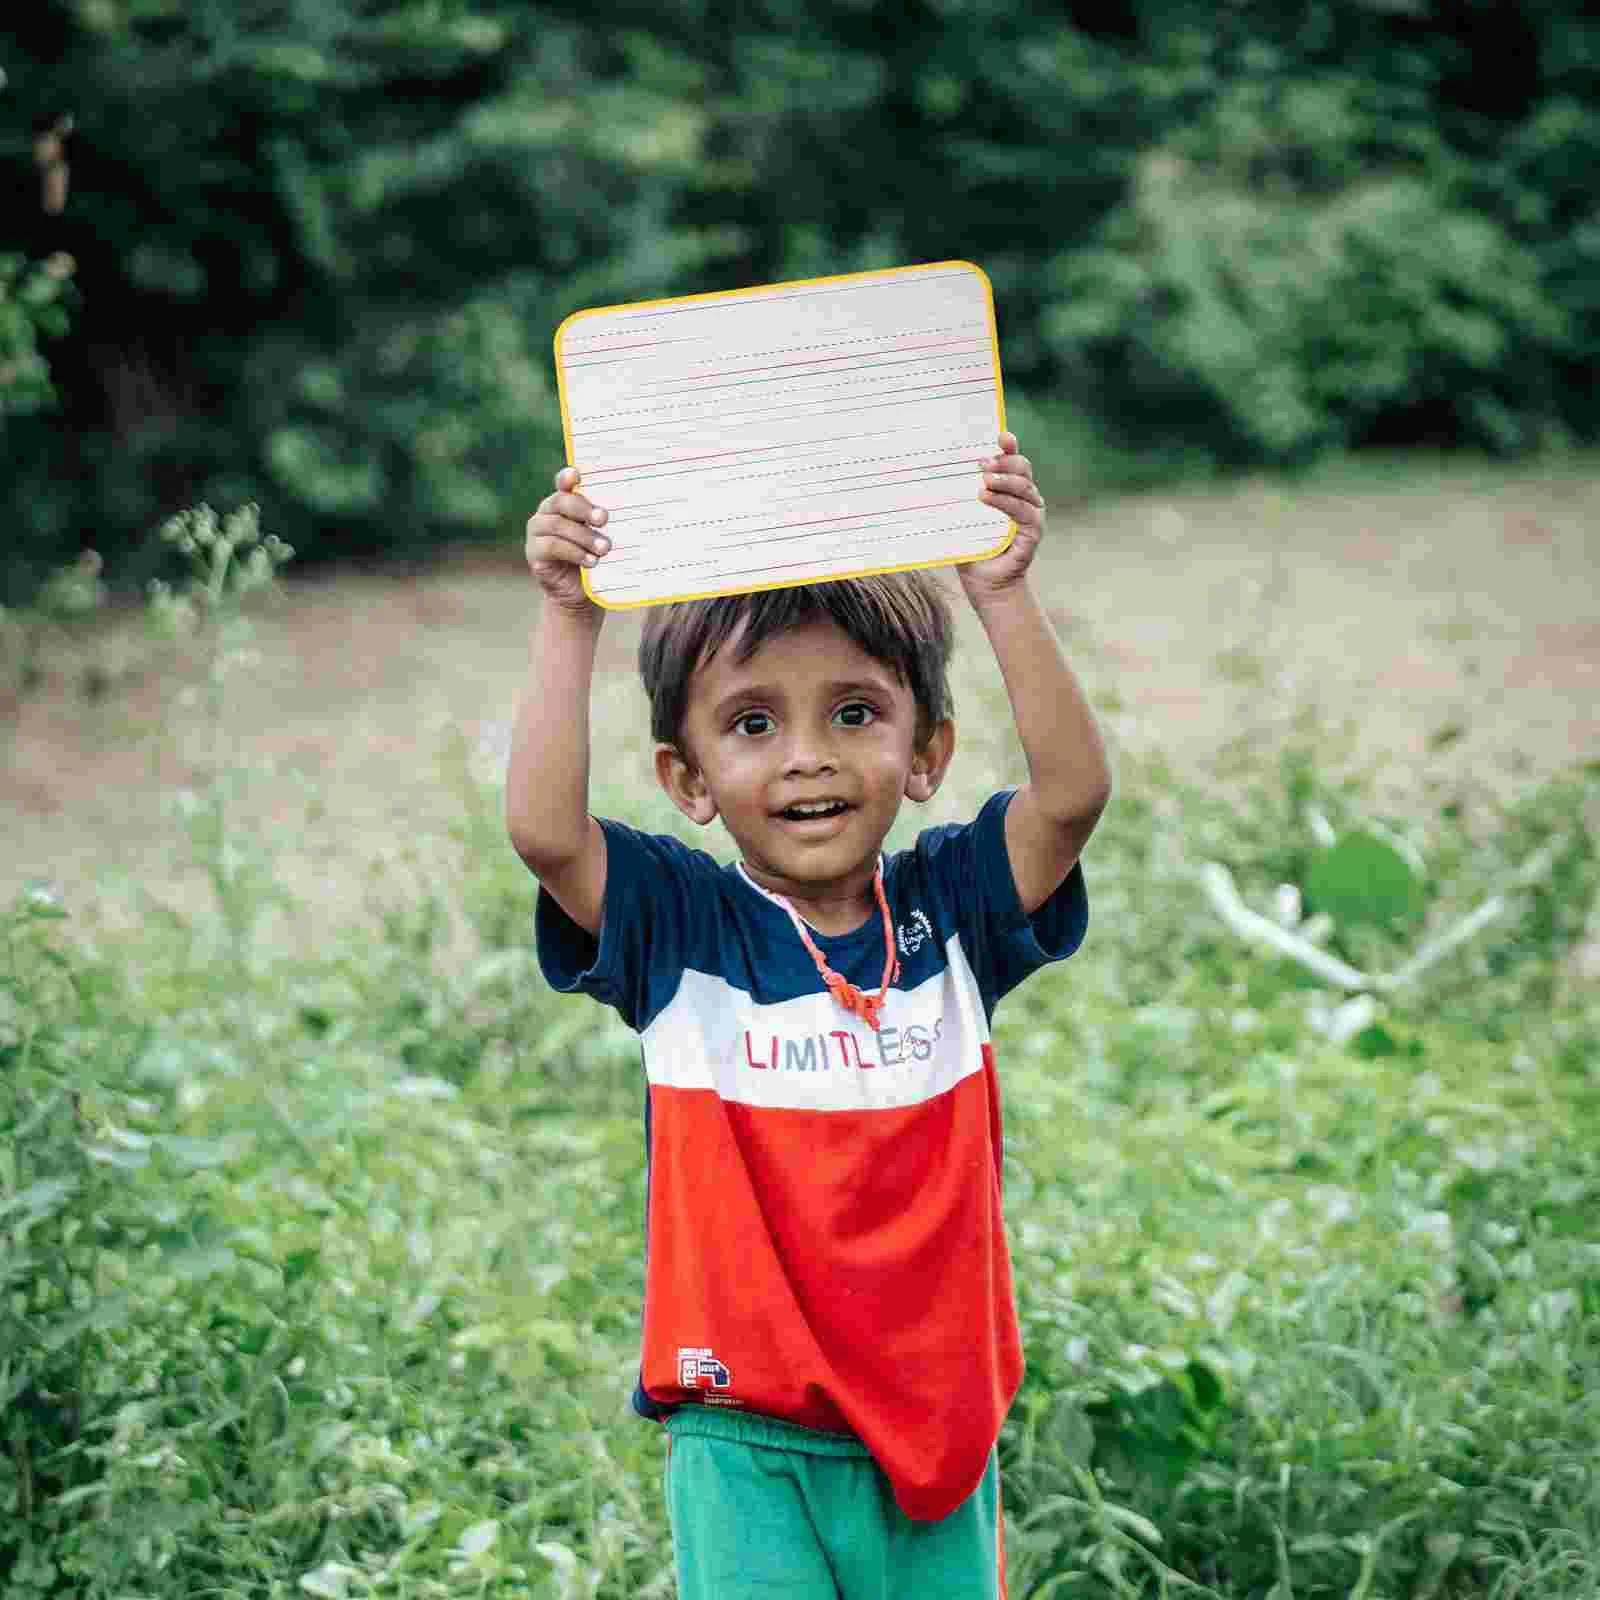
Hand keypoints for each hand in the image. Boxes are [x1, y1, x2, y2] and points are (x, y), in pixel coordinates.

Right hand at [525, 466, 609, 615]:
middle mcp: (547, 513)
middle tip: (604, 518)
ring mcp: (537, 532)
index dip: (568, 477)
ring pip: (557, 525)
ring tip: (604, 548)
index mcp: (565, 503)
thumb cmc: (595, 559)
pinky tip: (591, 561)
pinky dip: (574, 552)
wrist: (581, 593)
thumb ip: (605, 524)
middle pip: (561, 501)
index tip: (578, 475)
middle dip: (584, 508)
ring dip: (583, 536)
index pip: (564, 484)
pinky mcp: (534, 553)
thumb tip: (632, 511)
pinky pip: (551, 546)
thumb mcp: (602, 538)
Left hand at [960, 431, 1044, 603]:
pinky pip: (1024, 510)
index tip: (1000, 435)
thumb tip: (932, 474)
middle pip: (1023, 468)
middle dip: (1004, 461)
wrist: (985, 583)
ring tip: (983, 481)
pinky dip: (1005, 501)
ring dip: (1003, 480)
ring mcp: (1032, 513)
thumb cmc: (973, 548)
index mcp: (1009, 490)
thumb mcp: (962, 518)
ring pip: (1025, 486)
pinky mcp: (1033, 531)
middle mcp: (1025, 498)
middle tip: (982, 463)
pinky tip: (986, 497)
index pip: (1013, 461)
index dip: (1010, 446)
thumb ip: (958, 497)